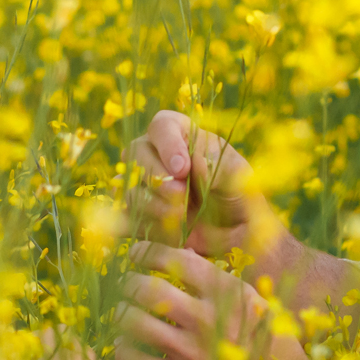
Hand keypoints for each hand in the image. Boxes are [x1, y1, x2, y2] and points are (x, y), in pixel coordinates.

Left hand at [113, 242, 310, 359]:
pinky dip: (125, 350)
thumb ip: (219, 280)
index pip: (176, 259)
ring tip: (123, 312)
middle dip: (130, 283)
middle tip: (127, 284)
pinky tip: (126, 344)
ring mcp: (193, 351)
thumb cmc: (269, 340)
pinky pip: (136, 359)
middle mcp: (209, 318)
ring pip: (135, 322)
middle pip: (148, 289)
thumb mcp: (254, 301)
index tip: (135, 252)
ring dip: (122, 314)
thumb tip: (181, 255)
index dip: (148, 252)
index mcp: (228, 292)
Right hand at [122, 110, 268, 258]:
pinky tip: (158, 230)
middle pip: (136, 151)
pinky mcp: (137, 213)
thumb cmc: (238, 196)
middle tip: (180, 196)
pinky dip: (135, 223)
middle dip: (156, 175)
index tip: (182, 168)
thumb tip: (185, 165)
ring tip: (181, 218)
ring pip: (128, 186)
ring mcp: (144, 184)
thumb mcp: (238, 177)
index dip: (166, 144)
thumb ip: (215, 165)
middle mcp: (158, 155)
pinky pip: (122, 214)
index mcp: (184, 136)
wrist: (235, 234)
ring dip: (152, 203)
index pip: (162, 125)